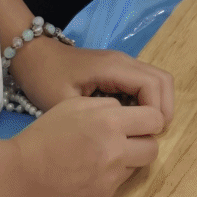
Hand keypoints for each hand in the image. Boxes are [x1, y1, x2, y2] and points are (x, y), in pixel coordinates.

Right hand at [3, 94, 164, 196]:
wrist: (15, 177)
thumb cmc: (41, 136)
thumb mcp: (73, 105)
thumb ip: (105, 106)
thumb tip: (126, 113)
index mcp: (109, 123)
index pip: (155, 119)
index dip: (149, 120)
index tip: (138, 122)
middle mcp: (116, 152)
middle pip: (153, 148)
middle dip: (142, 143)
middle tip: (125, 141)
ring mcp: (110, 180)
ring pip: (136, 168)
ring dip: (126, 161)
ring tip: (101, 157)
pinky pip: (116, 186)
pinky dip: (106, 179)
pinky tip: (85, 175)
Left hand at [10, 36, 175, 123]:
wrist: (33, 57)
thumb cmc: (45, 79)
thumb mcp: (63, 102)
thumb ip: (92, 119)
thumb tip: (119, 139)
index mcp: (113, 67)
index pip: (153, 86)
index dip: (156, 112)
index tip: (146, 137)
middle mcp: (124, 61)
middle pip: (163, 80)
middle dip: (163, 109)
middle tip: (153, 136)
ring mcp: (123, 63)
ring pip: (158, 80)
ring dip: (158, 105)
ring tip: (146, 131)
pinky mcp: (119, 69)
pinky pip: (145, 83)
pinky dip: (149, 101)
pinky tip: (133, 121)